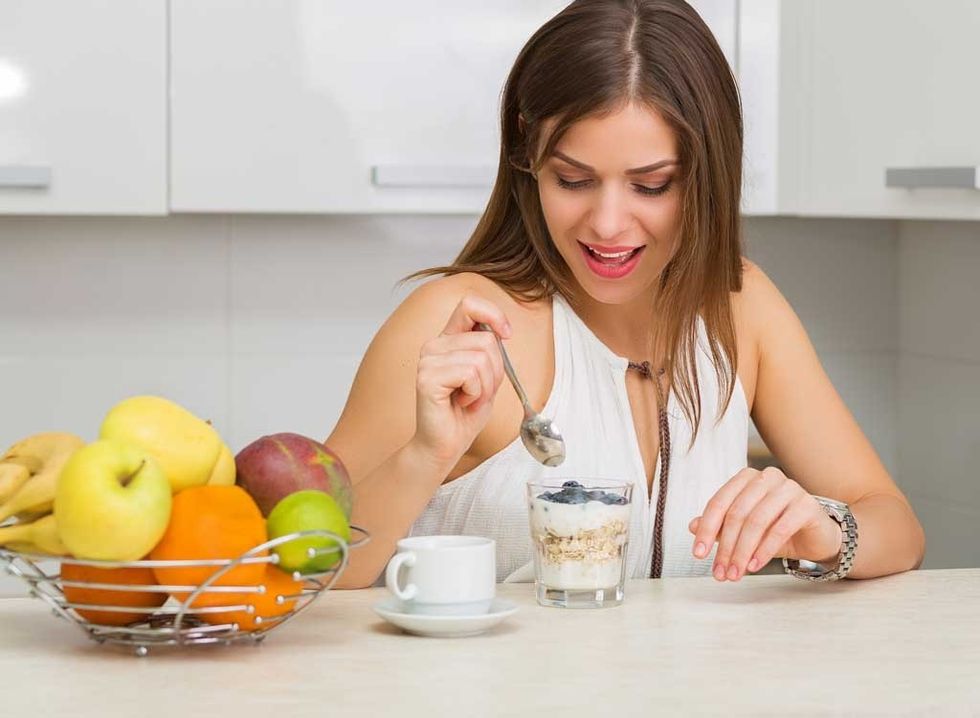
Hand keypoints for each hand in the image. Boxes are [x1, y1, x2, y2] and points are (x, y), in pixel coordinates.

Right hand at [411, 294, 509, 468]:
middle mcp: (435, 345)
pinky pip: (470, 374)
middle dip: (495, 371)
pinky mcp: (427, 377)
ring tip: (469, 400)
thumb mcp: (486, 377)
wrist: (445, 445)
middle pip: (486, 339)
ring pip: (481, 358)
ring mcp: (428, 360)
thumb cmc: (464, 414)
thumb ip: (489, 352)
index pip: (470, 304)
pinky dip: (475, 394)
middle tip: (478, 392)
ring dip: (485, 386)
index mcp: (448, 340)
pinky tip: (461, 403)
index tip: (507, 334)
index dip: (494, 314)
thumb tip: (500, 332)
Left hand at [688, 467, 841, 581]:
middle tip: (720, 573)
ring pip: (756, 522)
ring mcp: (788, 488)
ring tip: (735, 574)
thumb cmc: (776, 530)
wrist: (816, 537)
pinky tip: (754, 566)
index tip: (698, 555)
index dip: (706, 529)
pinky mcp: (806, 504)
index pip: (719, 502)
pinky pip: (779, 529)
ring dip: (742, 551)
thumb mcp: (744, 530)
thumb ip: (719, 526)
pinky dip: (764, 550)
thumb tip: (691, 526)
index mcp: (747, 478)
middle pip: (737, 514)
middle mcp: (766, 477)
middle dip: (725, 547)